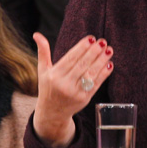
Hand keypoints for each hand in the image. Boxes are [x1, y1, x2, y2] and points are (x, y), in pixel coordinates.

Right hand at [32, 32, 113, 147]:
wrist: (52, 113)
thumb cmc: (48, 87)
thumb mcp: (42, 71)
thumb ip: (43, 52)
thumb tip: (37, 34)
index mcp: (53, 75)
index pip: (70, 58)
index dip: (82, 47)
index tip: (91, 38)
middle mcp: (63, 84)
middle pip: (82, 65)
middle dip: (94, 52)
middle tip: (103, 42)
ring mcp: (74, 92)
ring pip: (90, 74)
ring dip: (101, 61)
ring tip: (109, 50)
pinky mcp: (84, 99)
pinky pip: (96, 84)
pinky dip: (104, 74)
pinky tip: (109, 64)